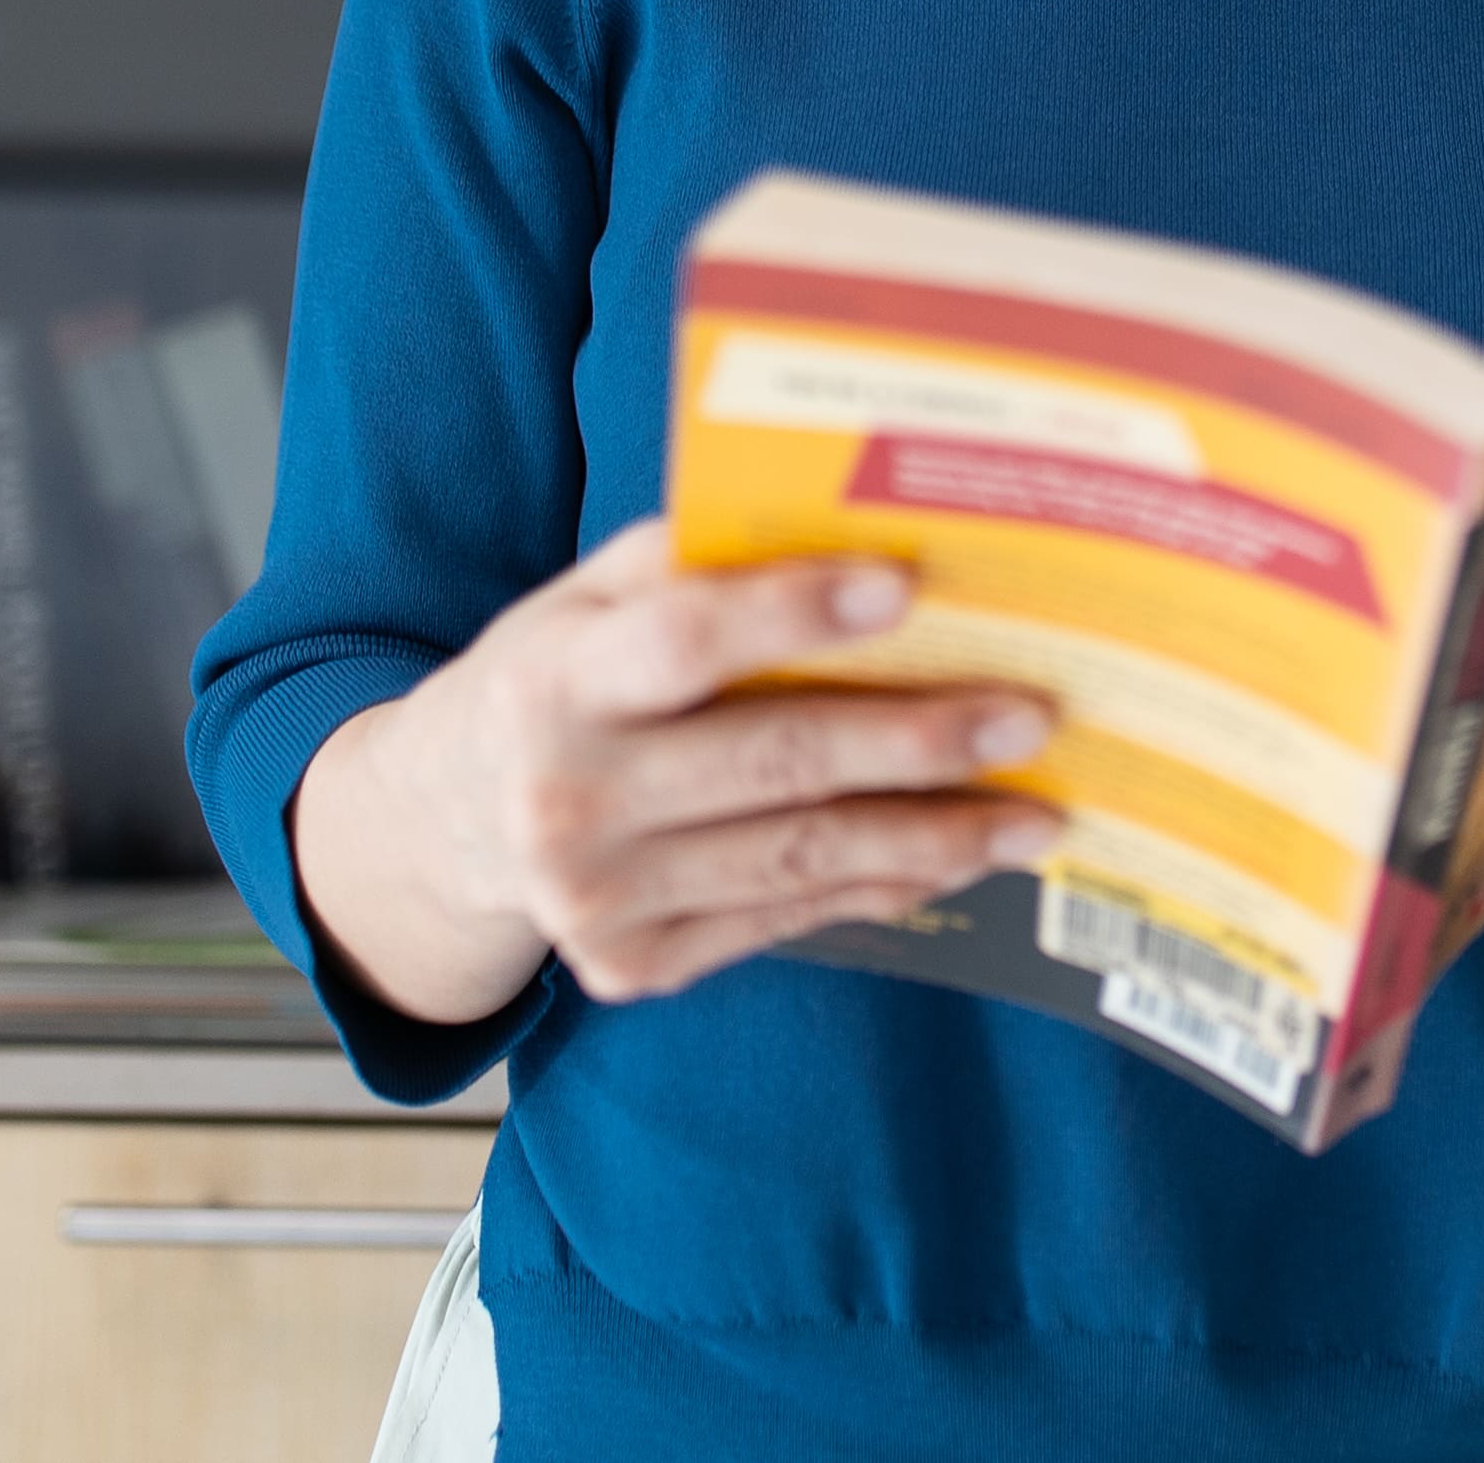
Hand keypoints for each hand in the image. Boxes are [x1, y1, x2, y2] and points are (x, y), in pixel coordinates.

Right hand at [292, 518, 1061, 1020]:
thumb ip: (689, 561)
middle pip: (772, 764)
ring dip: (933, 836)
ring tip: (1036, 814)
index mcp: (554, 680)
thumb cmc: (553, 679)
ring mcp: (597, 898)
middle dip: (916, 740)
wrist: (447, 825)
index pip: (684, 641)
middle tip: (1031, 716)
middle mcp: (568, 796)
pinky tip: (953, 859)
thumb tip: (846, 518)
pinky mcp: (632, 966)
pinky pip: (784, 919)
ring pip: (798, 860)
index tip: (906, 585)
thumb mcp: (582, 600)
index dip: (793, 613)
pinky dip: (880, 889)